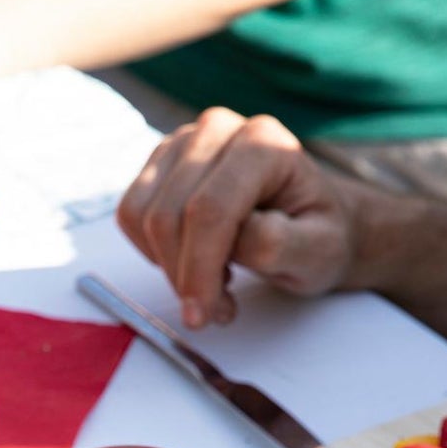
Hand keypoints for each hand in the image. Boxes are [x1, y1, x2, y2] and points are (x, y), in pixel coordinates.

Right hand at [117, 108, 358, 328]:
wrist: (310, 222)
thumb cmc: (316, 236)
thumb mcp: (317, 250)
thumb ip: (281, 242)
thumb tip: (238, 237)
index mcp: (263, 142)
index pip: (209, 209)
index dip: (198, 268)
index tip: (202, 316)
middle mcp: (217, 131)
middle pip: (168, 215)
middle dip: (182, 275)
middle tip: (214, 310)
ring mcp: (182, 144)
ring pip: (141, 215)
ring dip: (167, 265)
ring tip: (210, 282)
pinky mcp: (158, 164)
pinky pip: (129, 215)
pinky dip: (152, 252)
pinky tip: (191, 261)